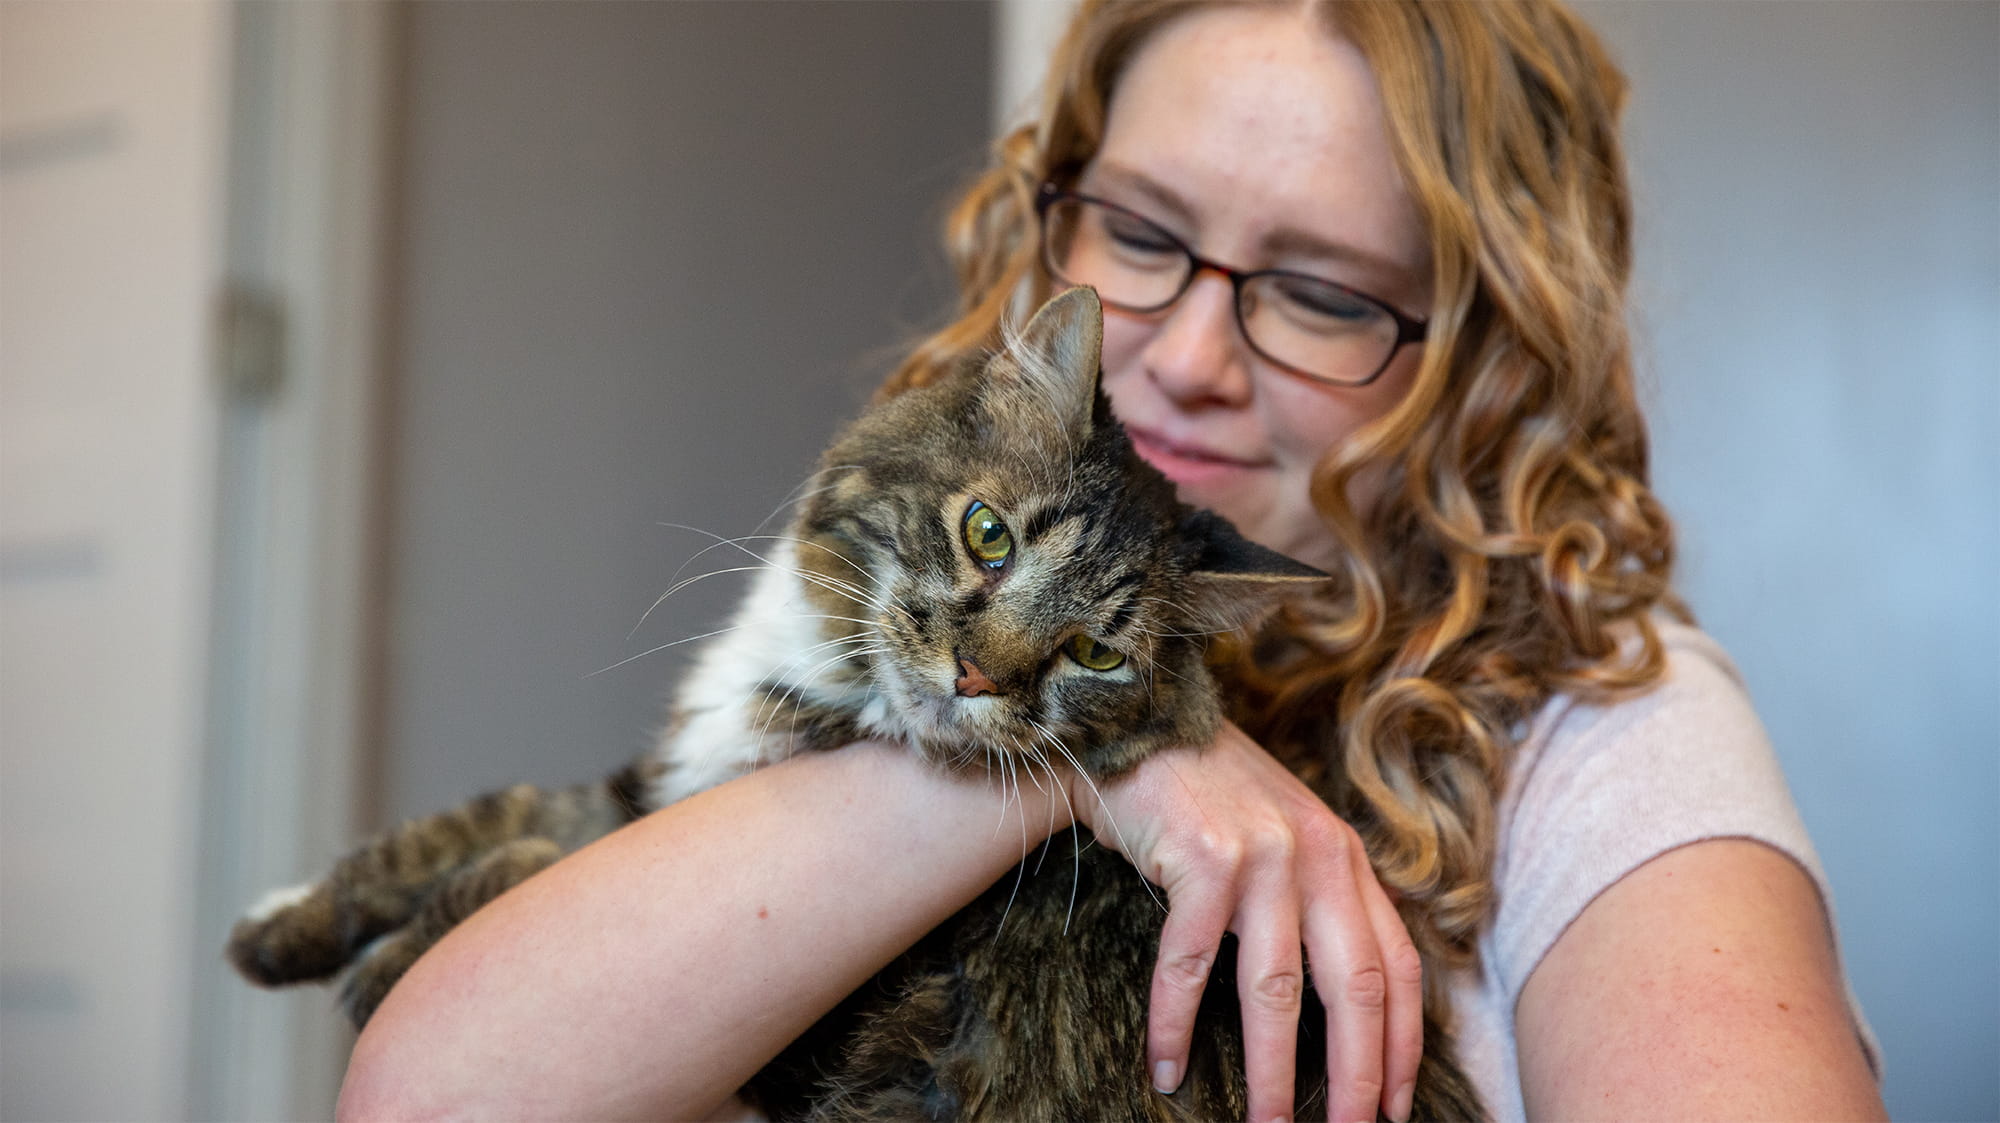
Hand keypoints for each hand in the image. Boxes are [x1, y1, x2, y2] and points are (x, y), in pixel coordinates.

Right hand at [1071, 722, 1421, 1122]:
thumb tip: (1346, 993)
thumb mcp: (1288, 835)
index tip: (1397, 1105)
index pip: (1396, 966)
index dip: (1402, 1044)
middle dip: (1357, 1077)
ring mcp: (1263, 855)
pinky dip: (1175, 1024)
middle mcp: (1318, 853)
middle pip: (1352, 989)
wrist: (1134, 725)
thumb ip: (1323, 896)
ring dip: (1272, 1070)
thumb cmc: (1207, 795)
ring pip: (1275, 989)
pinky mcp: (1203, 857)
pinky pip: (1189, 963)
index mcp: (1347, 856)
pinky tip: (1166, 1069)